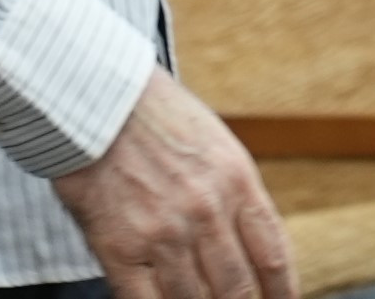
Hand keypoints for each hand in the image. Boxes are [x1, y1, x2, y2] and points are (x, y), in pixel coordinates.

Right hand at [54, 69, 295, 298]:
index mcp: (236, 181)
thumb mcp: (213, 143)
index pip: (273, 257)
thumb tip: (249, 248)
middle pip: (237, 288)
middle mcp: (206, 210)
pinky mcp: (120, 248)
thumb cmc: (152, 114)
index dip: (281, 293)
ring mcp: (163, 232)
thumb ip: (234, 194)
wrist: (92, 95)